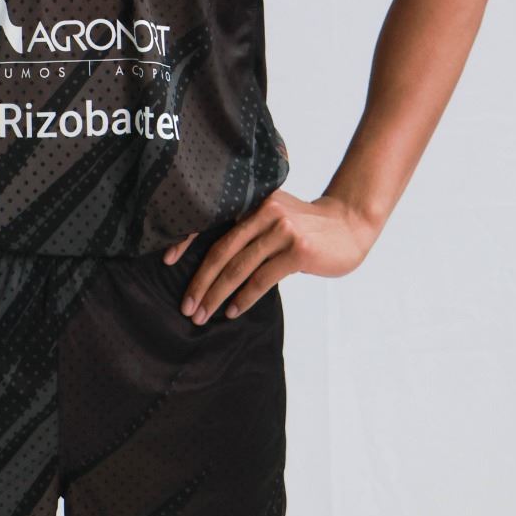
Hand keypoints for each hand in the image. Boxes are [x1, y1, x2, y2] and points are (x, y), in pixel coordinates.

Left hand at [164, 191, 380, 324]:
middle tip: (186, 306)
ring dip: (217, 295)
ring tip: (203, 315)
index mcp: (252, 199)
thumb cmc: (306, 225)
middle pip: (221, 249)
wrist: (349, 225)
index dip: (185, 240)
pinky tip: (231, 311)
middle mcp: (263, 210)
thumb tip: (210, 258)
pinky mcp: (296, 250)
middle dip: (200, 281)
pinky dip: (243, 298)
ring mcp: (281, 229)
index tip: (166, 261)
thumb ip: (247, 228)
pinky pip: (261, 278)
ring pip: (238, 267)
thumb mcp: (274, 215)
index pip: (210, 219)